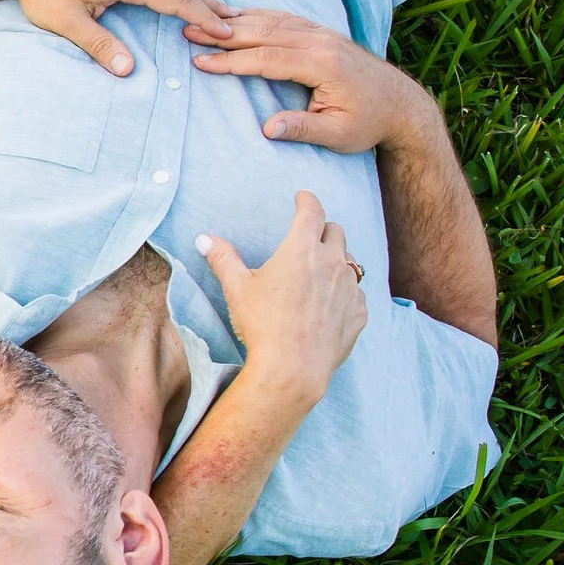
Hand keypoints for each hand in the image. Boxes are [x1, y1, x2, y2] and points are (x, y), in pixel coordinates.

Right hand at [185, 8, 439, 152]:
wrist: (401, 105)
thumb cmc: (368, 123)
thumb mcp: (338, 135)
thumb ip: (303, 129)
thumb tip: (267, 129)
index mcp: (323, 65)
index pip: (267, 58)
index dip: (231, 61)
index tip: (200, 62)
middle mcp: (322, 42)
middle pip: (264, 32)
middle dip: (223, 33)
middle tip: (188, 30)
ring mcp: (323, 34)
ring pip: (272, 21)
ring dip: (236, 21)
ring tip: (202, 21)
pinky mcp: (322, 33)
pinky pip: (284, 19)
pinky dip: (257, 16)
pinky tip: (236, 16)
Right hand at [197, 190, 367, 402]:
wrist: (293, 367)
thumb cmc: (262, 324)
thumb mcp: (237, 289)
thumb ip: (223, 259)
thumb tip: (204, 238)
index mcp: (302, 249)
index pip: (311, 211)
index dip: (307, 200)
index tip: (302, 197)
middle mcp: (332, 262)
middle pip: (336, 231)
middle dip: (323, 228)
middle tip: (310, 236)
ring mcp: (350, 287)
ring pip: (349, 262)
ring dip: (336, 261)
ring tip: (319, 273)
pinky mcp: (359, 312)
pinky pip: (356, 293)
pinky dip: (344, 292)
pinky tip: (328, 305)